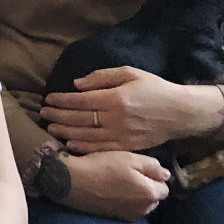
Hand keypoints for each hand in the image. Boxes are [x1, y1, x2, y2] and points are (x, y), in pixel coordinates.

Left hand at [42, 66, 223, 153]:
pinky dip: (83, 147)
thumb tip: (77, 85)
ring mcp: (122, 136)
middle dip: (58, 116)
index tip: (48, 99)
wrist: (180, 113)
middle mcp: (117, 119)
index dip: (62, 101)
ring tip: (50, 128)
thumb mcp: (130, 73)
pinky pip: (100, 149)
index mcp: (117, 98)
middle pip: (80, 119)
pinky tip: (70, 144)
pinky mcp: (127, 147)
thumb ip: (102, 77)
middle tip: (43, 114)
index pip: (81, 100)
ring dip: (65, 133)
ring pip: (86, 136)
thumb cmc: (155, 89)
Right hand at [54, 150, 169, 221]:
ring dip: (135, 195)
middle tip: (129, 174)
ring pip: (141, 204)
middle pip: (153, 198)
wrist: (73, 181)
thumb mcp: (130, 158)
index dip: (154, 176)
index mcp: (151, 194)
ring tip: (119, 183)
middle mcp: (144, 210)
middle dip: (146, 187)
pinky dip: (124, 202)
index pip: (165, 187)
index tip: (140, 168)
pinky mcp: (116, 219)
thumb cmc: (103, 165)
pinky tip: (111, 191)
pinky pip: (128, 209)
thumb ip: (152, 166)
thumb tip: (166, 175)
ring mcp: (129, 216)